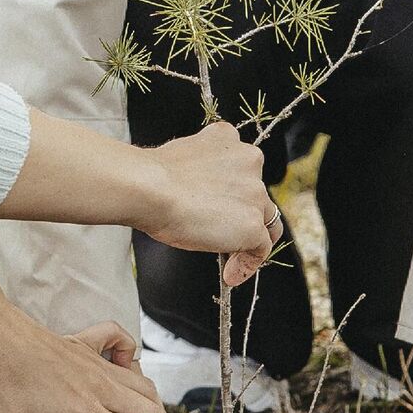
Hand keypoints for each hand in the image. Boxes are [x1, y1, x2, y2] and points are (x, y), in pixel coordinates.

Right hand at [136, 122, 276, 285]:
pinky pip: (260, 249)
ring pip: (263, 220)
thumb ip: (203, 170)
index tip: (220, 207)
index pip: (242, 167)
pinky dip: (248, 263)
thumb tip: (198, 194)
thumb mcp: (183, 159)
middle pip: (256, 194)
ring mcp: (254, 193)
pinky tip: (230, 273)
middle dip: (240, 214)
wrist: (149, 188)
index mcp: (229, 139)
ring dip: (247, 239)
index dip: (233, 191)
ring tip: (229, 261)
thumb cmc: (152, 177)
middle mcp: (249, 160)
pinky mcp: (252, 224)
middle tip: (221, 234)